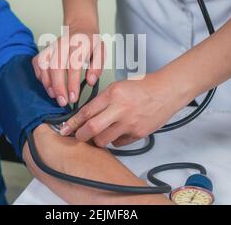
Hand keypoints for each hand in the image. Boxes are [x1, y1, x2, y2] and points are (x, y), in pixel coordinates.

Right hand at [32, 26, 104, 106]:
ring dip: (47, 83)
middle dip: (58, 86)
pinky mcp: (44, 50)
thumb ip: (97, 67)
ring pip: (44, 64)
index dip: (72, 83)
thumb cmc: (91, 43)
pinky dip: (40, 76)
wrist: (80, 28)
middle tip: (63, 102)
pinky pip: (37, 63)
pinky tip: (48, 85)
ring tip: (55, 96)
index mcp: (79, 43)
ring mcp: (52, 46)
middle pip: (55, 65)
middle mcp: (63, 43)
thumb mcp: (100, 52)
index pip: (73, 64)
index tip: (73, 97)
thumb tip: (90, 81)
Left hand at [60, 72, 192, 147]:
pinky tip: (117, 132)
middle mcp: (120, 109)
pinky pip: (119, 143)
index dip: (73, 122)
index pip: (87, 111)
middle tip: (78, 135)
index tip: (65, 128)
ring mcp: (129, 123)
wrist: (165, 92)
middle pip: (92, 129)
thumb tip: (85, 115)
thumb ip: (102, 100)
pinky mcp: (138, 134)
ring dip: (97, 140)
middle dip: (80, 135)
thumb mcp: (117, 86)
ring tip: (99, 134)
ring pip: (104, 140)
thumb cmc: (142, 87)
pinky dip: (114, 140)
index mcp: (113, 94)